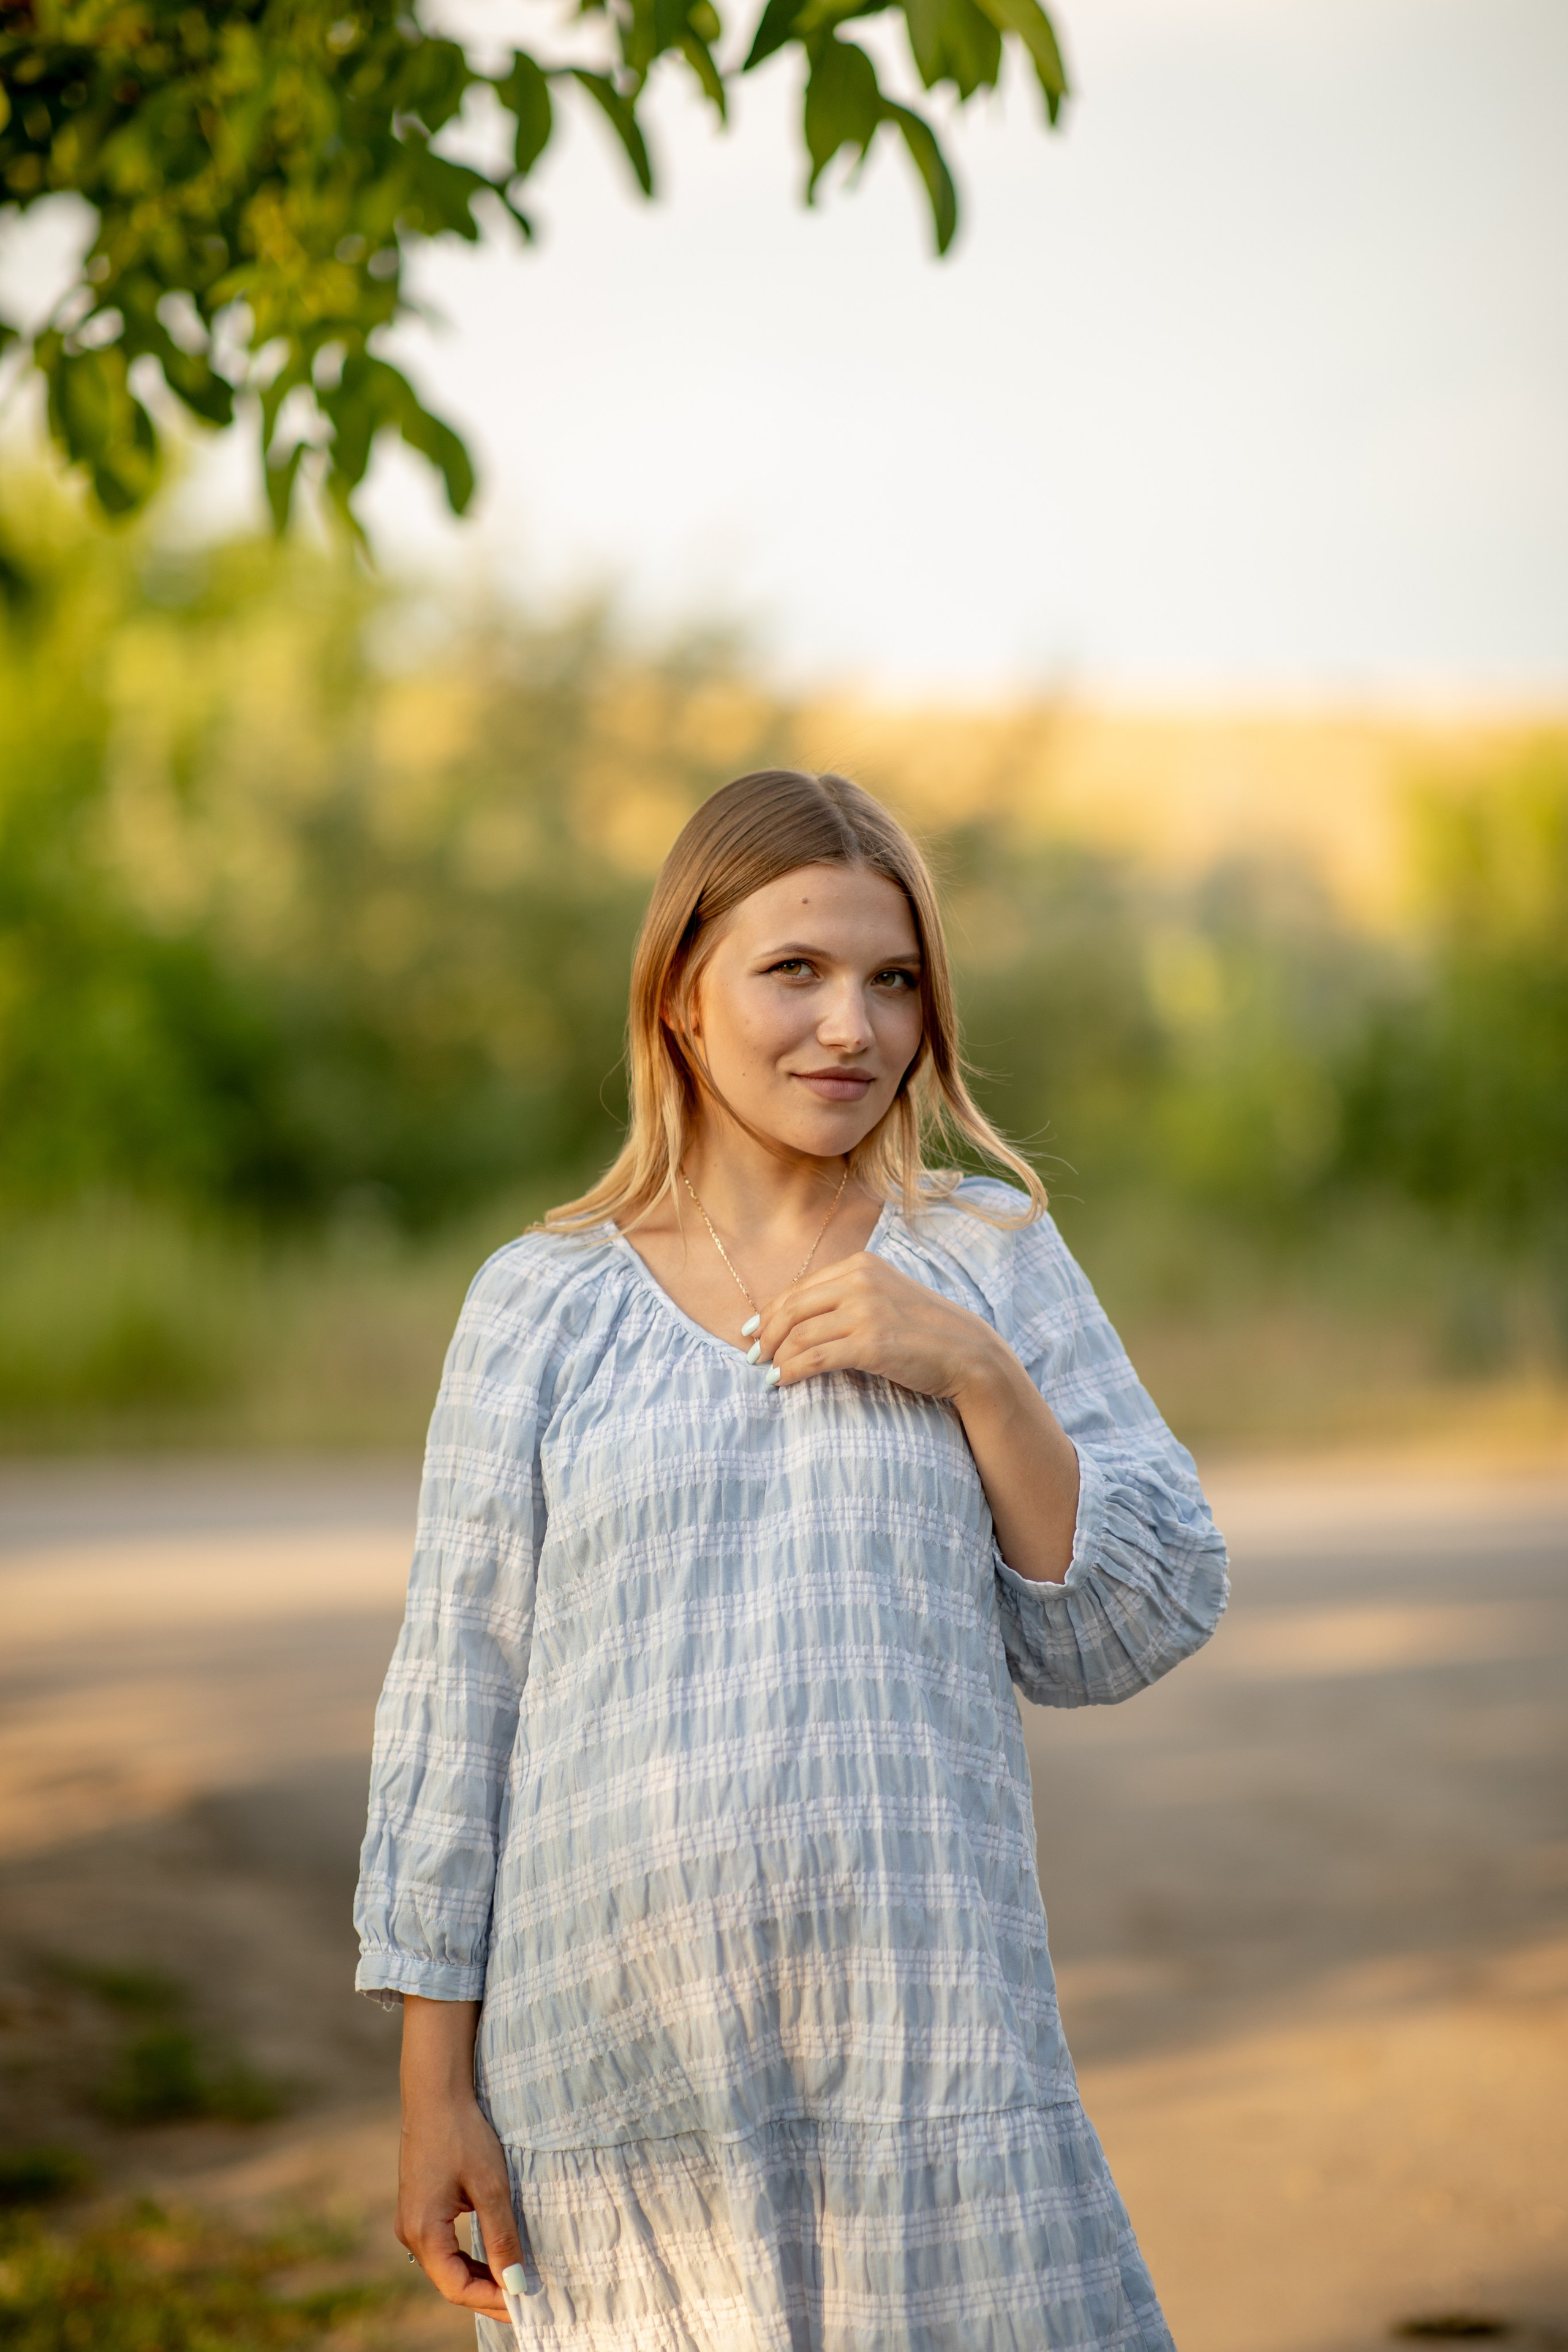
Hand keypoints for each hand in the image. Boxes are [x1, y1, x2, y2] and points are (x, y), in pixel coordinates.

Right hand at [396, 1997, 522, 2317]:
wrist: (436, 2092)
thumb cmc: (463, 2133)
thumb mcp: (490, 2186)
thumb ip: (502, 2237)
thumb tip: (517, 2284)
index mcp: (423, 2232)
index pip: (457, 2287)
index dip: (492, 2300)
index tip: (526, 2305)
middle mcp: (411, 2232)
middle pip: (450, 2280)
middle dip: (488, 2293)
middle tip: (527, 2299)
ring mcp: (413, 2220)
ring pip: (448, 2264)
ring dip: (480, 2275)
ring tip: (516, 2282)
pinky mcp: (420, 2207)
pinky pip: (445, 2246)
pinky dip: (470, 2256)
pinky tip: (495, 2256)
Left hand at [755, 1251, 1005, 1402]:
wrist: (968, 1353)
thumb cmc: (925, 1332)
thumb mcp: (886, 1297)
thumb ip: (849, 1298)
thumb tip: (800, 1319)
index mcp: (861, 1264)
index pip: (801, 1288)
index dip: (769, 1311)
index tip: (751, 1330)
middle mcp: (860, 1280)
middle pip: (793, 1308)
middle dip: (766, 1334)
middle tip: (753, 1355)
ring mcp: (866, 1310)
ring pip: (800, 1335)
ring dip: (777, 1357)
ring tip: (767, 1373)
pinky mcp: (871, 1342)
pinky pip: (814, 1358)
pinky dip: (791, 1371)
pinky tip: (781, 1381)